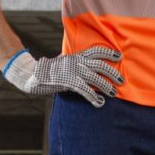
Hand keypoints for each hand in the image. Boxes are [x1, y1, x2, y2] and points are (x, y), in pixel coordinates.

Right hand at [3, 47, 123, 107]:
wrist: (33, 75)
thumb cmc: (50, 70)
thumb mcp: (65, 62)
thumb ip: (76, 62)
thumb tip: (87, 65)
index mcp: (77, 56)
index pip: (96, 51)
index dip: (109, 53)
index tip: (120, 56)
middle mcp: (77, 62)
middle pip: (100, 65)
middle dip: (112, 72)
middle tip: (122, 80)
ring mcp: (73, 71)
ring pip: (94, 78)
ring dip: (106, 86)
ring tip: (113, 93)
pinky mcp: (68, 82)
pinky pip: (84, 90)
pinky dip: (93, 97)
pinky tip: (99, 103)